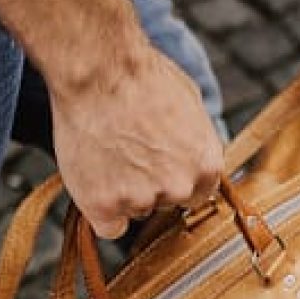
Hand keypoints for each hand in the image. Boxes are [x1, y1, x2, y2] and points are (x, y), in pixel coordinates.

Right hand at [50, 43, 224, 239]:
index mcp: (206, 165)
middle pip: (163, 204)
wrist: (99, 71)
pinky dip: (98, 209)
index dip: (172, 179)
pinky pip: (107, 227)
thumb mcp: (190, 103)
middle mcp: (178, 188)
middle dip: (146, 185)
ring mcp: (140, 199)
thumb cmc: (141, 76)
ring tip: (104, 151)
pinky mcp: (104, 207)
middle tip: (124, 153)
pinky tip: (93, 180)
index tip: (154, 166)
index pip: (195, 194)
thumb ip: (195, 140)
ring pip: (132, 211)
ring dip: (119, 192)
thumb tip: (192, 152)